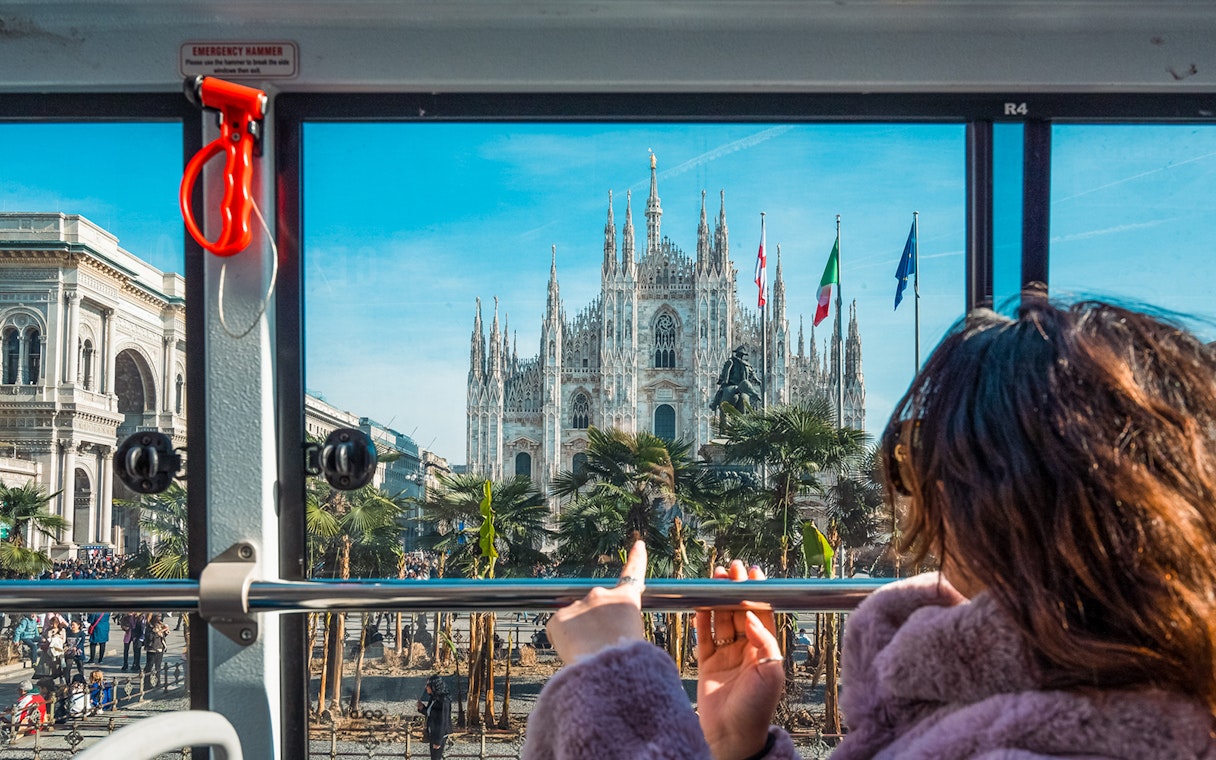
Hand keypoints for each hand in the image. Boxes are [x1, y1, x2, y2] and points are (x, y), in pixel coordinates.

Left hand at [546, 540, 646, 662]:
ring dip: (578, 637)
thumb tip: (603, 634)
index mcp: (626, 600)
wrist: (607, 670)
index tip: (638, 544)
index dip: (636, 559)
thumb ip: (617, 626)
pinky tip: (574, 654)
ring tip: (589, 655)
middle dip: (593, 626)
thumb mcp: (633, 638)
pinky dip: (563, 644)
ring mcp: (578, 604)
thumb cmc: (625, 663)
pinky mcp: (558, 617)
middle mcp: (601, 595)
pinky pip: (558, 633)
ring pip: (575, 624)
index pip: (633, 575)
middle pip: (594, 610)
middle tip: (600, 647)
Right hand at [695, 561, 783, 759]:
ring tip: (714, 578)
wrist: (731, 735)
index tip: (753, 573)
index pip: (762, 614)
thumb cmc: (756, 708)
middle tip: (731, 568)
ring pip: (722, 619)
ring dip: (718, 598)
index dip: (757, 593)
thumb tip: (754, 615)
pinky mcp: (708, 663)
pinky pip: (704, 635)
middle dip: (736, 589)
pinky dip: (701, 618)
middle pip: (740, 611)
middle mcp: (747, 650)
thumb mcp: (771, 673)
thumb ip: (765, 641)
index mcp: (766, 650)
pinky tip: (700, 602)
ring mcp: (726, 655)